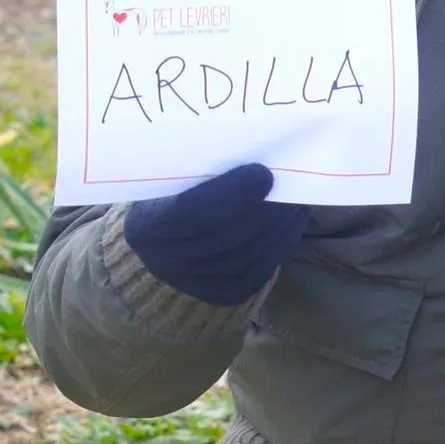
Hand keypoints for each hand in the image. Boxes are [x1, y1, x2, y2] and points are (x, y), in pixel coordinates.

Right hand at [122, 163, 309, 305]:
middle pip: (226, 236)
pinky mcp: (222, 293)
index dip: (231, 194)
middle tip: (292, 182)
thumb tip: (253, 150)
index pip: (191, 212)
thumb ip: (201, 169)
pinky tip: (295, 220)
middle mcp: (166, 260)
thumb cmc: (171, 193)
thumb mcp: (172, 177)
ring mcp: (194, 283)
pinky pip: (259, 271)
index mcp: (147, 225)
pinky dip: (282, 244)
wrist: (161, 239)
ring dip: (279, 226)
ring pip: (247, 256)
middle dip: (266, 210)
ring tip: (297, 199)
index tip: (263, 173)